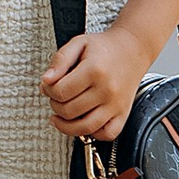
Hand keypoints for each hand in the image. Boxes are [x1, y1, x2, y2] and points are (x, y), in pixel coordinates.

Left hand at [42, 23, 150, 141]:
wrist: (132, 49)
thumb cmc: (105, 48)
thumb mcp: (78, 43)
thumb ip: (59, 60)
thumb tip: (46, 80)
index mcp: (94, 70)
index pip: (60, 92)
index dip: (48, 90)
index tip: (48, 87)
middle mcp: (107, 90)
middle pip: (69, 111)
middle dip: (55, 106)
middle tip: (56, 97)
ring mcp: (116, 104)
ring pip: (85, 127)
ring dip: (67, 125)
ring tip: (61, 116)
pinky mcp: (123, 114)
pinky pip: (107, 134)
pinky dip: (93, 133)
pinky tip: (84, 122)